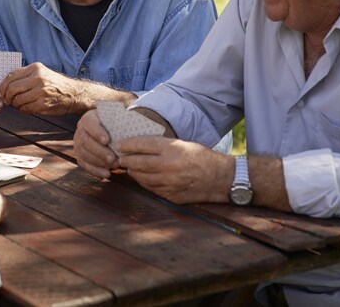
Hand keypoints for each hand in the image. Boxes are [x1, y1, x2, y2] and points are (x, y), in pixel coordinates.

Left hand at [0, 63, 85, 114]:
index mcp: (35, 68)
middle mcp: (38, 78)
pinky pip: (25, 108)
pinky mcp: (44, 104)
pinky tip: (27, 107)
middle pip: (12, 89)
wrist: (73, 94)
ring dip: (15, 104)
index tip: (1, 92)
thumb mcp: (41, 73)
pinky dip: (23, 109)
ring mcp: (42, 91)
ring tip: (19, 104)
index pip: (11, 76)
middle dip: (7, 96)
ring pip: (18, 100)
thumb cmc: (54, 84)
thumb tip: (4, 83)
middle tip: (8, 100)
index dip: (2, 86)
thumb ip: (24, 75)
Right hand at [74, 110, 118, 178]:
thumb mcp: (116, 118)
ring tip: (114, 165)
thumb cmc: (115, 125)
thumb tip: (130, 119)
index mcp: (88, 119)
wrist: (109, 132)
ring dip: (99, 162)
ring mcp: (78, 144)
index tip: (107, 140)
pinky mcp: (80, 156)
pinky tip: (107, 174)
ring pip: (84, 154)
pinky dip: (95, 171)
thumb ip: (120, 120)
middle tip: (113, 158)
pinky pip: (84, 165)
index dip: (97, 132)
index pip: (89, 123)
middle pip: (85, 141)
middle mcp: (80, 130)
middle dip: (99, 151)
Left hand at [117, 136, 232, 204]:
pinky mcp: (171, 196)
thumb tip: (139, 145)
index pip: (143, 144)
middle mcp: (169, 166)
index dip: (128, 144)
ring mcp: (169, 183)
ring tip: (128, 167)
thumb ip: (162, 146)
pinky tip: (140, 177)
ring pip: (141, 177)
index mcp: (173, 149)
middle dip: (126, 159)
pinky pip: (150, 188)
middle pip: (138, 162)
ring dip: (132, 172)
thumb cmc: (201, 157)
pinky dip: (143, 182)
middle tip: (119, 157)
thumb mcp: (183, 144)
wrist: (221, 179)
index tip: (119, 144)